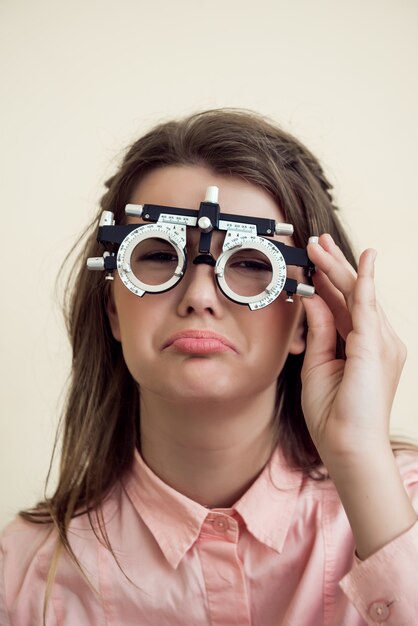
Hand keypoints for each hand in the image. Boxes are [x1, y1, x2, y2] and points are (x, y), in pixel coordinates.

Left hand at [300, 234, 406, 466]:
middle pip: (353, 294)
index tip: (314, 262)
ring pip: (358, 294)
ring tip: (320, 245)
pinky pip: (367, 307)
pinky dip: (363, 281)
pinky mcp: (375, 346)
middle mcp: (376, 341)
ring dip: (338, 267)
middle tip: (318, 242)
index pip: (344, 305)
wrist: (347, 447)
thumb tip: (312, 299)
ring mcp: (381, 342)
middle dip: (334, 266)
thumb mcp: (318, 367)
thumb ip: (318, 332)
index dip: (328, 282)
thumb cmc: (333, 416)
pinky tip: (361, 261)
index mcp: (361, 347)